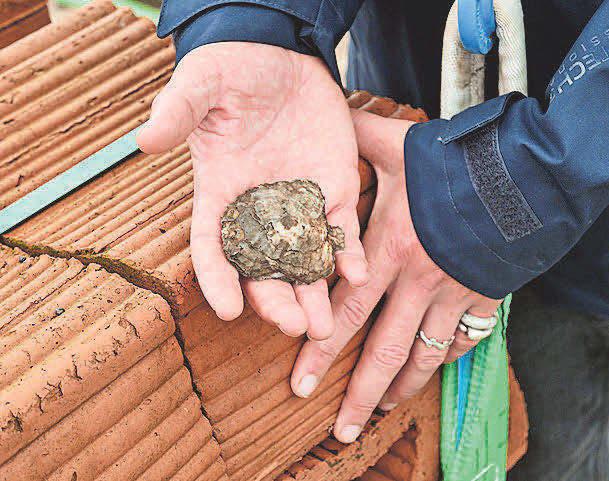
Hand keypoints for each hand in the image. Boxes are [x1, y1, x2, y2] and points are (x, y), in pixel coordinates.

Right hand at [137, 42, 367, 338]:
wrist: (282, 58)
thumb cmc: (233, 70)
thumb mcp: (202, 84)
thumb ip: (179, 111)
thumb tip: (146, 139)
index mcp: (220, 193)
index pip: (213, 246)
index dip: (218, 279)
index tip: (229, 310)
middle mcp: (259, 210)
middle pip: (263, 268)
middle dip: (277, 300)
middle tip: (293, 327)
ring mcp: (299, 206)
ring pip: (304, 261)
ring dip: (314, 294)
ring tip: (325, 328)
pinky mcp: (334, 193)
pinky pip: (342, 232)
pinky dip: (349, 255)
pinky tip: (359, 276)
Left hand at [289, 109, 501, 442]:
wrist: (529, 171)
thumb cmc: (459, 158)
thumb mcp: (399, 142)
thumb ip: (356, 138)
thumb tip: (325, 118)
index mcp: (389, 248)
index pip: (344, 310)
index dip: (318, 350)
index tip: (299, 383)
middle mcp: (418, 281)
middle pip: (381, 349)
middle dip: (356, 394)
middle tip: (339, 430)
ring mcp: (455, 293)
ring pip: (424, 355)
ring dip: (400, 388)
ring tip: (380, 413)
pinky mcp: (486, 294)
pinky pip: (466, 338)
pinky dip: (449, 358)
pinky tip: (433, 370)